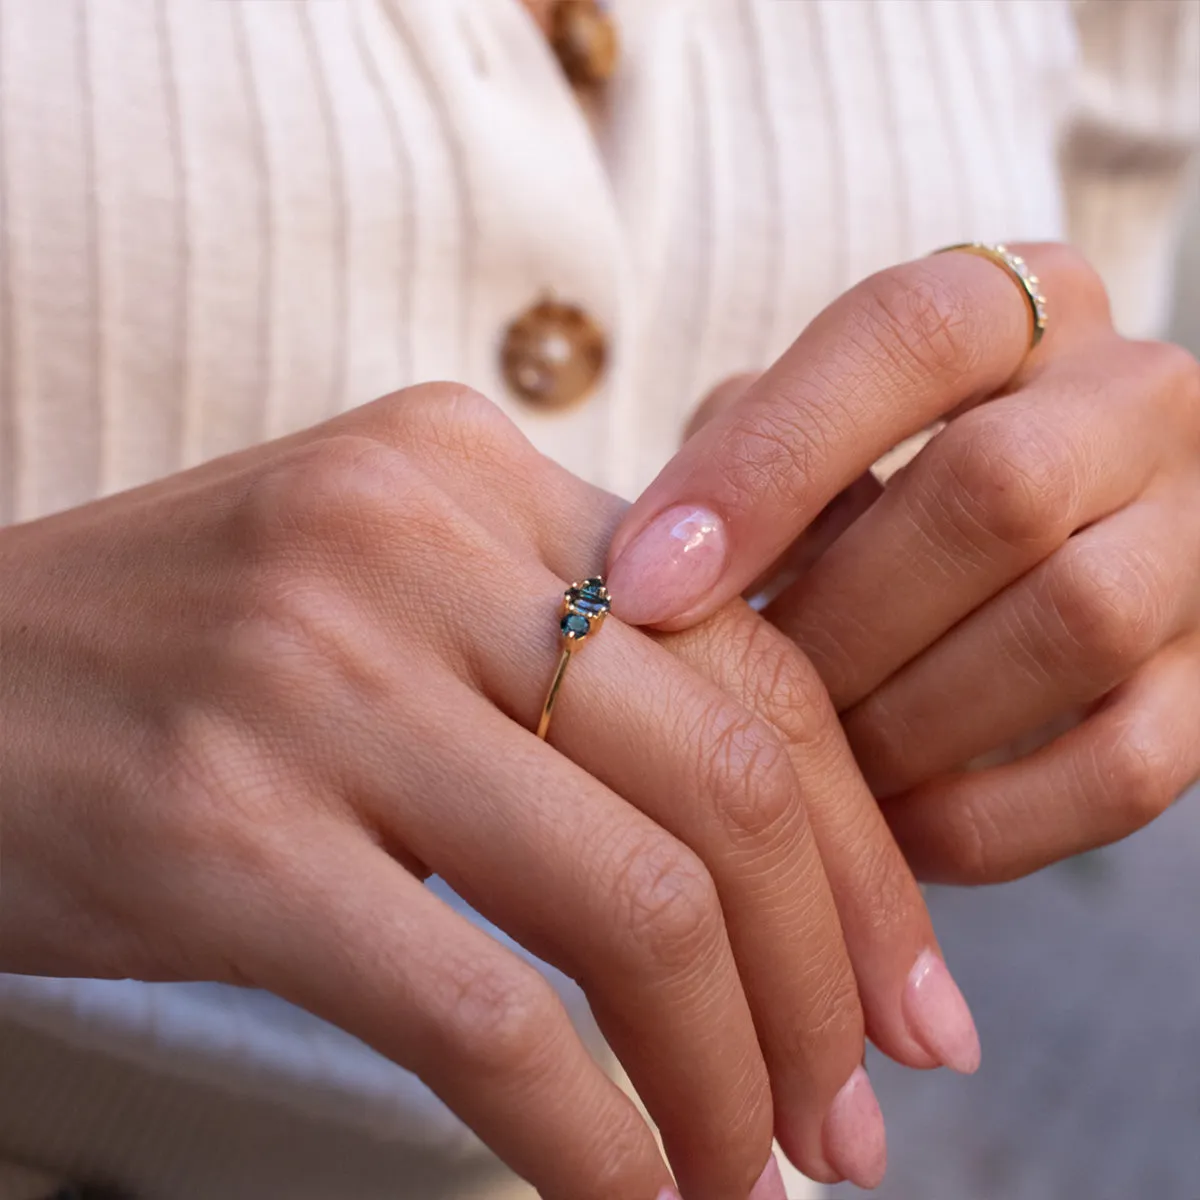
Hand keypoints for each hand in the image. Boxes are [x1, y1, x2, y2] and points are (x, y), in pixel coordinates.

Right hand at [0, 384, 970, 1197]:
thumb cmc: (191, 652)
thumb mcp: (395, 598)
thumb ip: (566, 666)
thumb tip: (759, 840)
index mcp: (476, 471)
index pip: (755, 661)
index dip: (860, 848)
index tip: (904, 992)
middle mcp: (415, 542)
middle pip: (727, 780)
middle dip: (827, 977)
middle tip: (854, 1115)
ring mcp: (318, 678)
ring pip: (633, 903)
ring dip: (728, 1073)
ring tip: (754, 1173)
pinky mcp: (224, 829)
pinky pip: (485, 1014)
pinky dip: (591, 1135)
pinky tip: (627, 1195)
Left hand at [608, 245, 1199, 884]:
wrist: (1033, 534)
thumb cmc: (865, 482)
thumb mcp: (797, 434)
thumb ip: (738, 468)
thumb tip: (652, 583)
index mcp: (1018, 305)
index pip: (904, 337)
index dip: (760, 467)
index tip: (641, 587)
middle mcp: (1132, 400)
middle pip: (999, 491)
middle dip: (837, 616)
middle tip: (733, 697)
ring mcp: (1198, 539)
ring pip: (1071, 623)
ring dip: (904, 720)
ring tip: (801, 766)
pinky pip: (1121, 769)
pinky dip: (981, 820)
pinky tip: (879, 830)